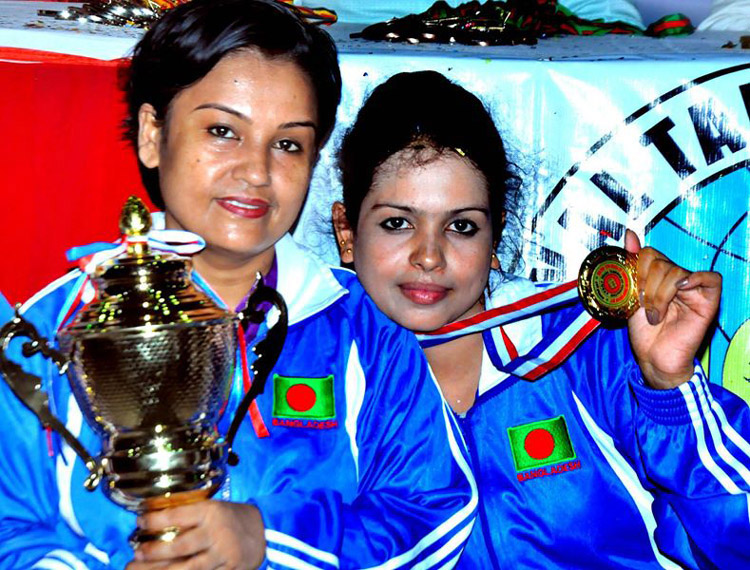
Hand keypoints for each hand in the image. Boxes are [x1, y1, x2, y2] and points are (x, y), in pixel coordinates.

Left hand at [126, 500, 264, 569]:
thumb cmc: (230, 518)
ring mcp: (223, 554)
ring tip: (140, 568)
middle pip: (180, 546)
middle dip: (153, 552)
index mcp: (212, 511)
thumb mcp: (213, 508)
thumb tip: (151, 523)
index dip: (154, 520)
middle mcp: (217, 532)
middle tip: (136, 554)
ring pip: (188, 568)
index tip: (139, 522)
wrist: (264, 531)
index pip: (177, 515)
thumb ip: (190, 516)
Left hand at [625, 230, 721, 389]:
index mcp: (658, 276)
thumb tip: (630, 235)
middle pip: (662, 262)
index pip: (650, 253)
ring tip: (655, 314)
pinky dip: (694, 280)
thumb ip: (632, 264)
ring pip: (677, 272)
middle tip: (644, 305)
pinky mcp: (708, 301)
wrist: (653, 357)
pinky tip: (681, 293)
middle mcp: (677, 279)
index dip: (637, 268)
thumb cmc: (644, 331)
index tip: (632, 289)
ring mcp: (693, 289)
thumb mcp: (631, 295)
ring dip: (660, 295)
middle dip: (647, 284)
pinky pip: (711, 278)